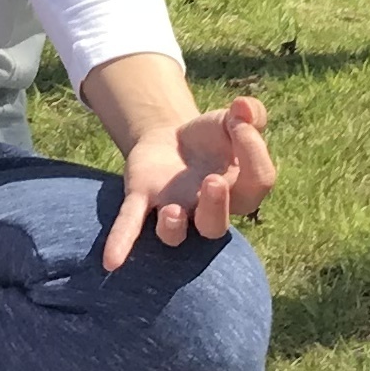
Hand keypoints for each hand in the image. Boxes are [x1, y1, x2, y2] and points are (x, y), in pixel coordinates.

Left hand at [100, 91, 274, 273]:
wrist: (175, 137)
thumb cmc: (214, 137)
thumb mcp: (235, 119)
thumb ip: (251, 113)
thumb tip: (245, 108)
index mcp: (240, 191)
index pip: (259, 182)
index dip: (253, 150)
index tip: (240, 122)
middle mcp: (207, 209)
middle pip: (215, 226)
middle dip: (215, 206)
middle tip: (213, 181)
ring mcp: (173, 207)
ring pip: (174, 234)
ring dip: (172, 226)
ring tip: (172, 211)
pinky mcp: (141, 196)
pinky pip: (131, 223)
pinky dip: (121, 241)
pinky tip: (110, 262)